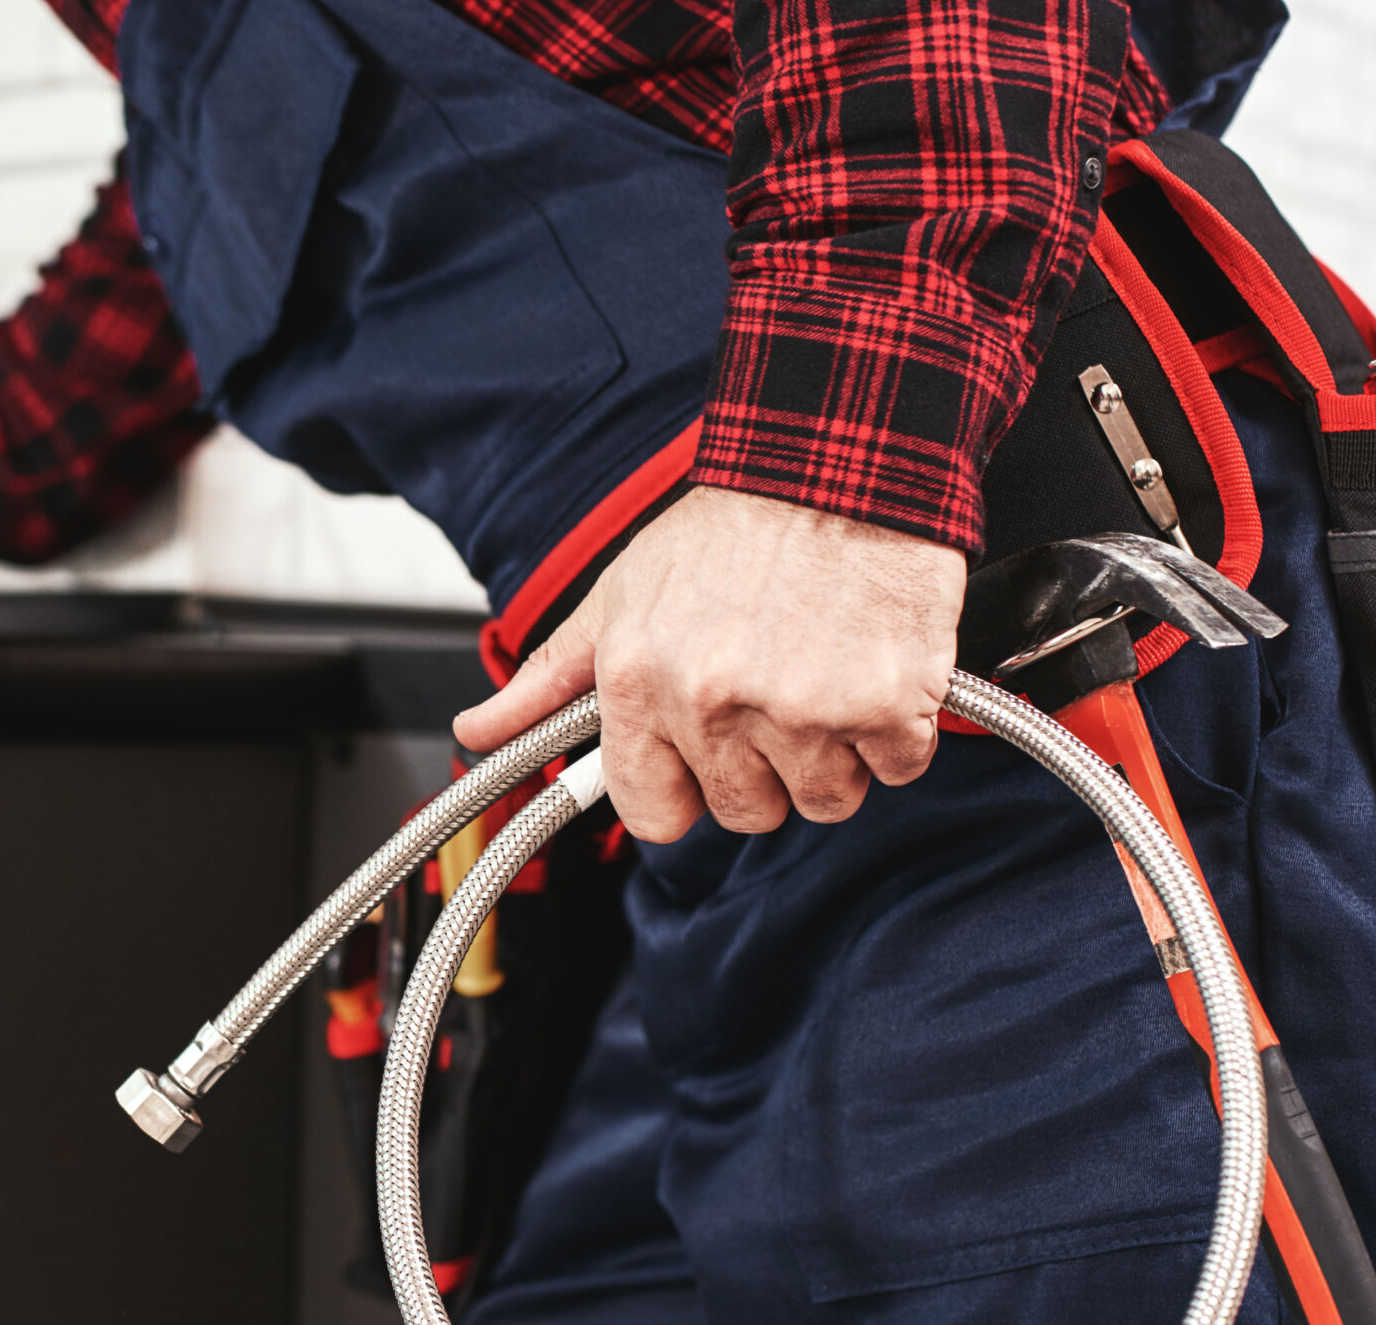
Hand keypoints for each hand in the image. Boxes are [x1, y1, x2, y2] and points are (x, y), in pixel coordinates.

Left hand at [455, 486, 964, 841]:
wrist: (840, 460)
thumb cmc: (731, 528)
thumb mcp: (618, 597)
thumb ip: (549, 680)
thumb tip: (476, 734)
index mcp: (640, 684)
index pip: (655, 813)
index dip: (685, 791)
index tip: (705, 762)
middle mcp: (714, 703)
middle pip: (746, 812)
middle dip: (766, 766)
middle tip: (775, 690)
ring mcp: (804, 710)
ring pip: (825, 799)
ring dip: (834, 751)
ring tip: (825, 669)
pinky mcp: (887, 705)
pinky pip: (896, 767)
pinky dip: (899, 729)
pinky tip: (877, 667)